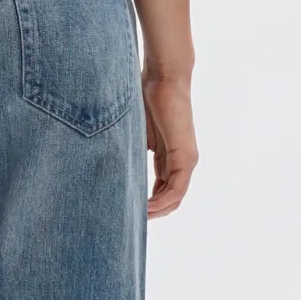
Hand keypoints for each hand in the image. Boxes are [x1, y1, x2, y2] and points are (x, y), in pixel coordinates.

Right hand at [143, 71, 197, 217]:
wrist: (163, 78)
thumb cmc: (146, 99)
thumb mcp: (136, 134)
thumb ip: (133, 153)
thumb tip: (113, 167)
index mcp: (170, 157)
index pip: (162, 189)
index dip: (148, 203)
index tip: (129, 210)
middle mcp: (182, 162)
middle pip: (170, 198)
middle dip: (152, 212)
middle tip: (130, 220)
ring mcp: (186, 160)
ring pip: (174, 198)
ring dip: (157, 211)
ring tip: (137, 219)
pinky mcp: (186, 157)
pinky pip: (176, 189)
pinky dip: (162, 201)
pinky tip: (147, 209)